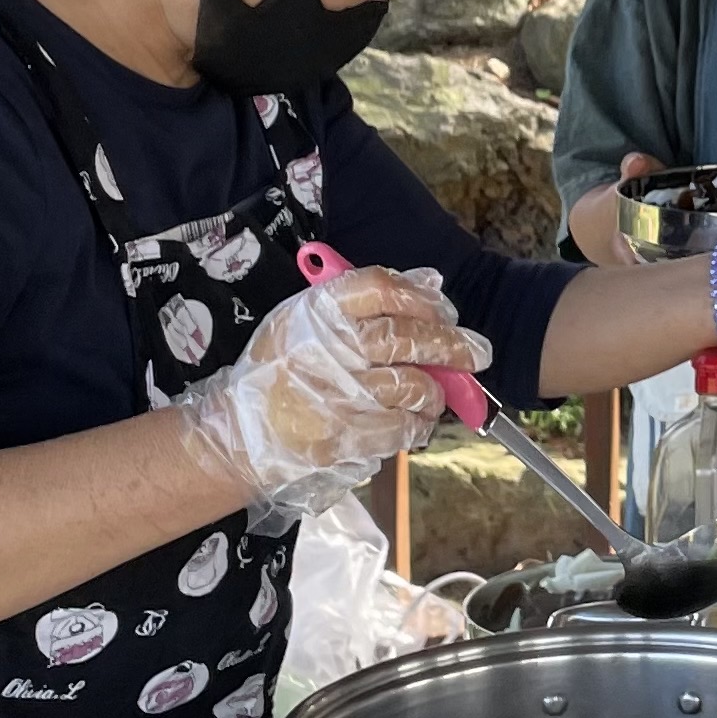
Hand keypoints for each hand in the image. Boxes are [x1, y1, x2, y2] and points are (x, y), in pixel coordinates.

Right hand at [172, 268, 488, 513]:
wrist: (239, 433)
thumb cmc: (279, 371)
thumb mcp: (306, 320)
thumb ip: (366, 300)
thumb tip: (431, 282)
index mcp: (317, 311)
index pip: (381, 287)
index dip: (421, 296)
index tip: (444, 309)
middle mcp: (330, 348)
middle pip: (408, 336)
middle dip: (452, 345)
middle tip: (477, 352)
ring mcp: (339, 394)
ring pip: (413, 385)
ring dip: (434, 391)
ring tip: (435, 395)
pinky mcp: (346, 435)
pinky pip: (403, 427)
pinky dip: (418, 424)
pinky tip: (416, 422)